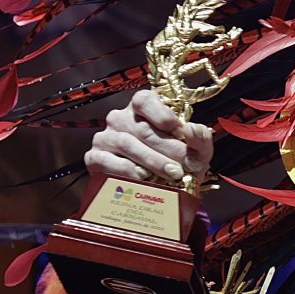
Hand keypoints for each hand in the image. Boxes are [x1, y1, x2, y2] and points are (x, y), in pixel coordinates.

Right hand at [85, 89, 213, 184]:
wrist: (161, 193)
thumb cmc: (178, 164)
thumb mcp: (196, 151)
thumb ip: (200, 139)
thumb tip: (191, 128)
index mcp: (143, 109)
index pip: (145, 100)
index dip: (161, 114)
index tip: (179, 130)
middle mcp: (120, 119)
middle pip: (143, 129)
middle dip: (168, 148)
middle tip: (187, 164)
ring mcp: (105, 138)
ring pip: (127, 144)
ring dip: (153, 161)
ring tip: (173, 174)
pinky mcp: (94, 158)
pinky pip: (107, 161)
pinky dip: (127, 170)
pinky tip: (143, 178)